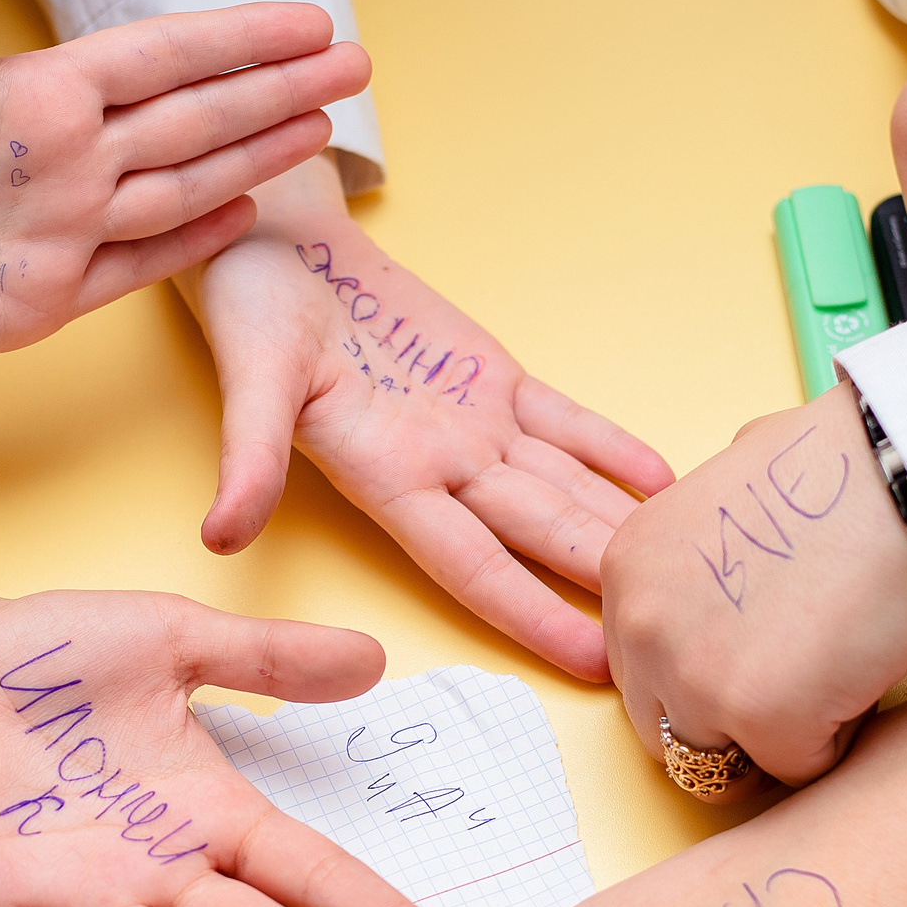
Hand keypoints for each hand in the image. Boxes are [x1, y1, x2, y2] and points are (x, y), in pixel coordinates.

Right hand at [182, 157, 674, 681]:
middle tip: (672, 632)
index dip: (535, 615)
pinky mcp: (490, 376)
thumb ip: (247, 458)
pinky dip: (613, 451)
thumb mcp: (248, 379)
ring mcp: (472, 423)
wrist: (271, 242)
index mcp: (386, 477)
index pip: (476, 567)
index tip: (592, 663)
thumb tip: (220, 536)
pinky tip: (663, 483)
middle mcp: (439, 464)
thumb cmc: (250, 308)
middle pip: (539, 537)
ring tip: (685, 569)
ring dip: (619, 528)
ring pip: (562, 487)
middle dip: (601, 588)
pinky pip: (566, 422)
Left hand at [600, 387, 906, 794]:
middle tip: (790, 685)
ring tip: (826, 680)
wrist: (901, 478)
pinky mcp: (763, 720)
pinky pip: (795, 768)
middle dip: (722, 723)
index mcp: (627, 573)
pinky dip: (834, 739)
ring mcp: (696, 681)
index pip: (637, 670)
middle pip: (662, 731)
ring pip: (717, 765)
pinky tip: (858, 676)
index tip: (748, 659)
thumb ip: (700, 544)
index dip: (698, 676)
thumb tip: (719, 562)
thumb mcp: (725, 487)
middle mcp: (643, 629)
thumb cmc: (836, 467)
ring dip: (771, 740)